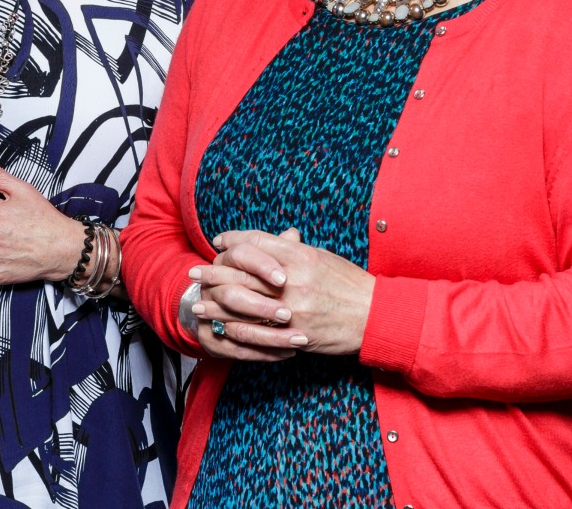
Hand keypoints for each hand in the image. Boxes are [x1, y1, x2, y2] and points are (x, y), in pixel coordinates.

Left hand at [200, 227, 375, 356]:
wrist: (377, 316)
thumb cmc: (349, 284)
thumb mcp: (321, 257)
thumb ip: (292, 249)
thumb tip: (271, 238)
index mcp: (300, 255)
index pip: (255, 243)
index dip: (232, 241)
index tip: (218, 243)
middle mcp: (293, 279)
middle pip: (242, 272)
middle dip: (213, 273)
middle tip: (194, 273)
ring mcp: (293, 308)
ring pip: (244, 304)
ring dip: (217, 304)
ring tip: (198, 304)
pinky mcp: (296, 333)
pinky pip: (258, 332)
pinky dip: (236, 329)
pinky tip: (221, 328)